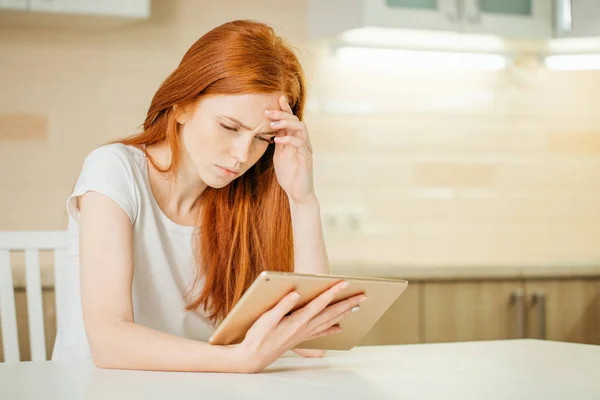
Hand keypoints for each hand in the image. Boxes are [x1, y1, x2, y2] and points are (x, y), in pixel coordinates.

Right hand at [230, 281, 365, 372]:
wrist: (253, 357)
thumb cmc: (257, 337)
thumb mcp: (266, 319)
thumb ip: (282, 306)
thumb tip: (295, 293)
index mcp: (297, 321)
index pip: (319, 303)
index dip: (332, 292)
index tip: (344, 283)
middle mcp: (304, 328)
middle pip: (330, 313)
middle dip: (347, 303)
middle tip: (363, 296)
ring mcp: (304, 334)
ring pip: (329, 322)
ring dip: (344, 313)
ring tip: (356, 307)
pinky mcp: (301, 338)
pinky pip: (321, 332)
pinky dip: (332, 328)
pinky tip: (339, 327)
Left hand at [266, 94, 314, 204]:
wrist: (297, 193)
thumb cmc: (288, 175)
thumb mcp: (279, 155)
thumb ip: (278, 141)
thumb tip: (270, 128)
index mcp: (294, 139)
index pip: (290, 120)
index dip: (285, 108)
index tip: (277, 98)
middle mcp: (302, 141)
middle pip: (295, 120)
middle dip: (281, 113)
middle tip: (267, 111)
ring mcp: (305, 148)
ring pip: (300, 127)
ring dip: (286, 123)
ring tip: (273, 124)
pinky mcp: (306, 157)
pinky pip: (300, 143)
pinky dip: (289, 139)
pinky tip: (277, 140)